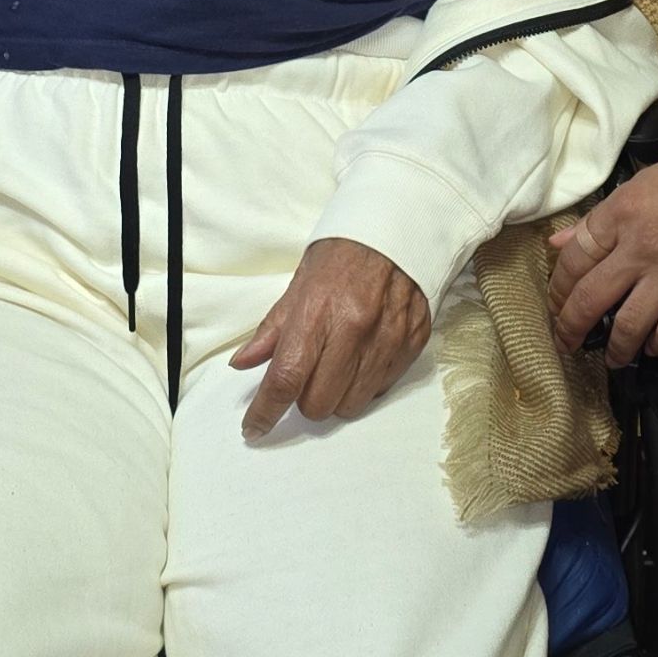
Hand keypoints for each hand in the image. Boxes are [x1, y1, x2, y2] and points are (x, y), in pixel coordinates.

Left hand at [231, 237, 430, 438]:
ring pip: (351, 405)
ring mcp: (389, 339)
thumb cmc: (343, 255)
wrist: (396, 229)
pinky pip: (381, 389)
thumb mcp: (299, 285)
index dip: (265, 411)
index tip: (254, 427)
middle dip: (305, 399)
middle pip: (319, 403)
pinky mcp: (413, 343)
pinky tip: (362, 357)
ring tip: (335, 366)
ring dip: (336, 396)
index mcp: (320, 312)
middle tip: (306, 376)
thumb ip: (272, 330)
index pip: (286, 378)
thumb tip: (243, 363)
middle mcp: (356, 329)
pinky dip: (365, 383)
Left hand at [548, 136, 657, 366]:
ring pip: (628, 326)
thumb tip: (560, 242)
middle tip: (566, 343)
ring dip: (616, 348)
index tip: (556, 305)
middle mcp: (643, 245)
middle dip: (571, 328)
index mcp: (624, 210)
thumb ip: (604, 217)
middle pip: (591, 298)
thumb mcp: (649, 183)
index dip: (559, 288)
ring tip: (614, 358)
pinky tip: (655, 346)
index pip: (575, 257)